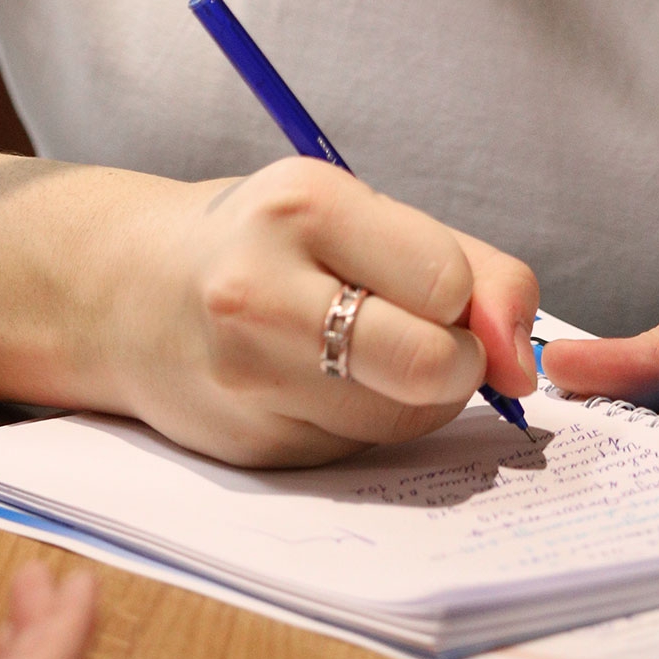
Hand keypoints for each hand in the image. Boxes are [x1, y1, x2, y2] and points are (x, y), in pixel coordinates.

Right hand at [119, 160, 538, 465]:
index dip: (473, 301)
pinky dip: (367, 423)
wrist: (134, 291)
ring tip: (364, 352)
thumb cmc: (276, 242)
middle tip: (431, 339)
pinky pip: (362, 453)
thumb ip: (475, 269)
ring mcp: (248, 379)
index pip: (446, 281)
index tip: (451, 295)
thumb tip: (525, 360)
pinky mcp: (251, 450)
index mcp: (306, 205)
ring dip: (416, 397)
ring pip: (405, 421)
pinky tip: (319, 384)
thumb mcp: (365, 215)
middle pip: (430, 364)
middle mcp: (263, 291)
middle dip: (458, 362)